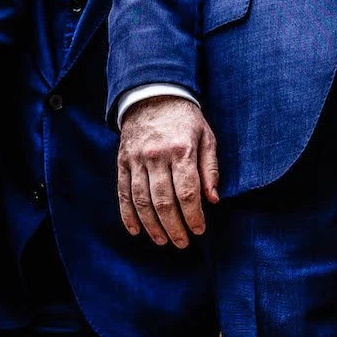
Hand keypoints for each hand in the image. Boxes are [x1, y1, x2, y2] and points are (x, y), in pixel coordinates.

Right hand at [118, 95, 220, 248]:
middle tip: (182, 242)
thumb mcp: (206, 137)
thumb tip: (214, 200)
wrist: (152, 94)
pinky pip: (123, 192)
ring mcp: (136, 159)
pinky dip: (127, 214)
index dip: (193, 215)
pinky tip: (136, 230)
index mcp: (181, 150)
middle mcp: (156, 156)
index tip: (199, 230)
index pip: (187, 192)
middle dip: (174, 226)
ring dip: (152, 225)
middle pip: (163, 201)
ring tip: (163, 240)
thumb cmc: (185, 119)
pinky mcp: (122, 161)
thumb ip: (211, 169)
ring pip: (141, 200)